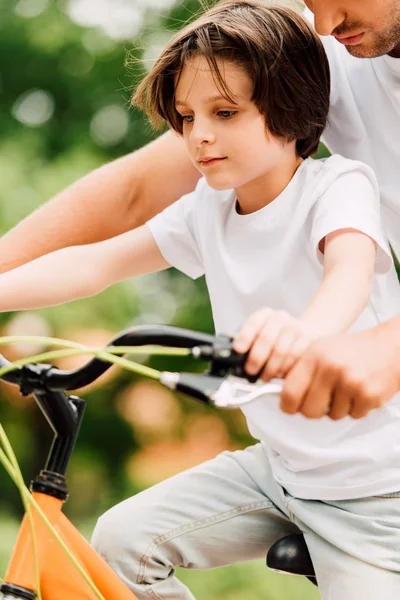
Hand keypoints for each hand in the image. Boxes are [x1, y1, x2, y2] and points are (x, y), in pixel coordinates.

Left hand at [233, 308, 314, 380]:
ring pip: (281, 351)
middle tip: (250, 370)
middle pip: (266, 338)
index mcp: (265, 315)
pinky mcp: (309, 342)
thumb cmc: (276, 337)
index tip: (238, 349)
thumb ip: (247, 341)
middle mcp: (281, 319)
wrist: (307, 332)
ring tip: (265, 376)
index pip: (253, 322)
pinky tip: (280, 374)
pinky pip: (296, 359)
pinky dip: (286, 369)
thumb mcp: (260, 333)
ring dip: (270, 368)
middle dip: (256, 358)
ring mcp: (297, 329)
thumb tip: (232, 356)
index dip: (245, 336)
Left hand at [281, 324, 399, 419]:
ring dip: (337, 408)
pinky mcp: (369, 396)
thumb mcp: (321, 349)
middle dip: (313, 410)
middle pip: (308, 411)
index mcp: (315, 356)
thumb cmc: (354, 350)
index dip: (286, 405)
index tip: (289, 407)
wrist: (391, 347)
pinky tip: (359, 391)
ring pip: (332, 416)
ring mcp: (351, 383)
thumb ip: (301, 370)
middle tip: (320, 401)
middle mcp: (332, 369)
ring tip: (346, 388)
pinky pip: (352, 416)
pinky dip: (354, 408)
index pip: (289, 392)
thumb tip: (281, 394)